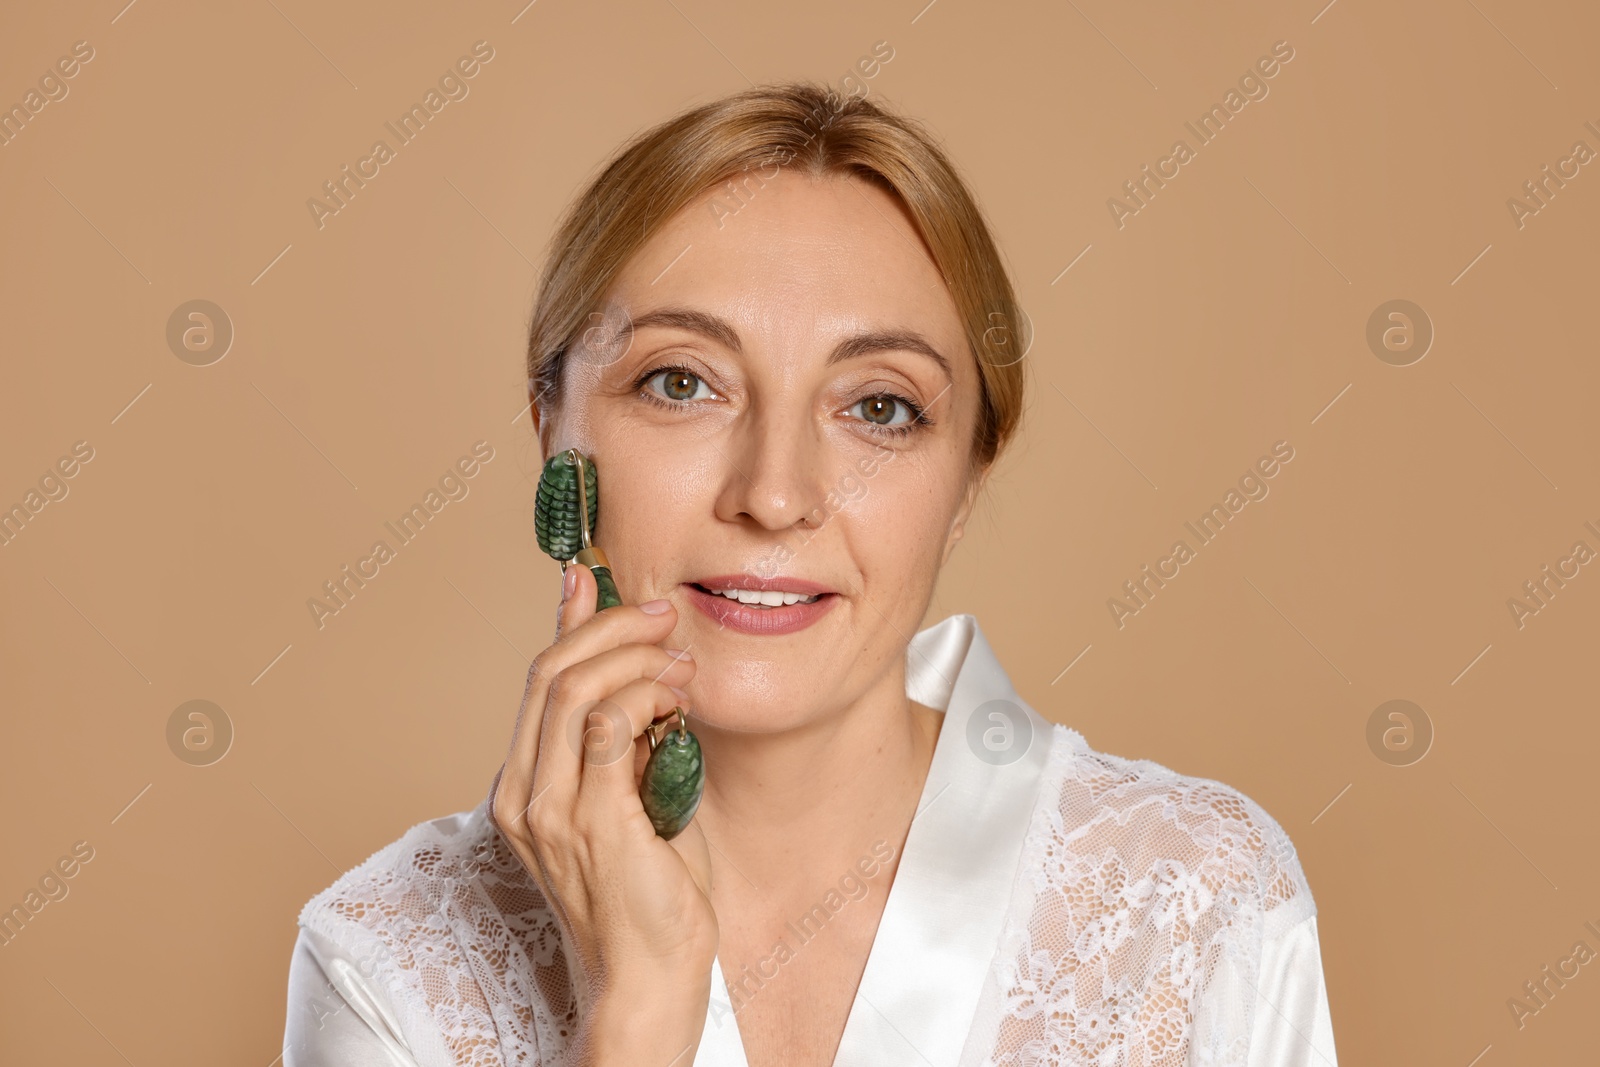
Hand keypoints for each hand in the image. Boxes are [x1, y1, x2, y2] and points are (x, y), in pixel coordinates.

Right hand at [489, 563, 715, 1061]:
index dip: (565, 621)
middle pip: (549, 670)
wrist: (648, 976)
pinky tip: (676, 701)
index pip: (536, 679)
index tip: (592, 576)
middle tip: (661, 614)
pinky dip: (644, 697)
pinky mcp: (588, 820)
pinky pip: (607, 727)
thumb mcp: (632, 797)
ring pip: (573, 688)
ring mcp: (549, 807)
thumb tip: (646, 674)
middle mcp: (522, 792)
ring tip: (679, 663)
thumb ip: (627, 739)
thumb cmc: (648, 893)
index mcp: (523, 785)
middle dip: (608, 626)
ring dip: (634, 658)